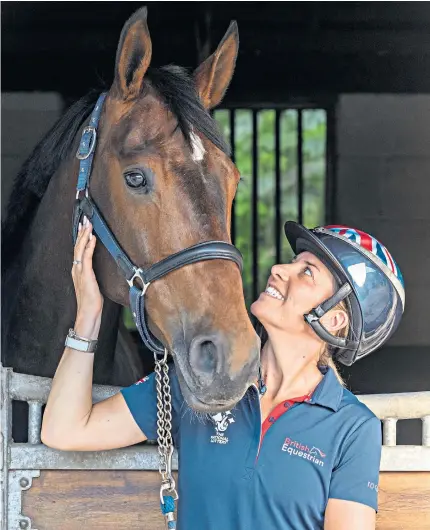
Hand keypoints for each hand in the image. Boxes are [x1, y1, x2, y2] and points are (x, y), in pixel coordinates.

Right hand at [71, 216, 103, 337]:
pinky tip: (92, 238)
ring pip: (80, 249)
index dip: (80, 237)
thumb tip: (100, 268)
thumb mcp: (93, 285)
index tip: (84, 226)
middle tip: (85, 219)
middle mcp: (76, 269)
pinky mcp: (85, 275)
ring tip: (88, 224)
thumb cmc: (92, 302)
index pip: (78, 250)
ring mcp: (79, 272)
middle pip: (77, 246)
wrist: (88, 313)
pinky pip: (86, 257)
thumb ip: (94, 275)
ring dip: (84, 235)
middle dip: (81, 232)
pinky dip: (88, 246)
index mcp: (78, 271)